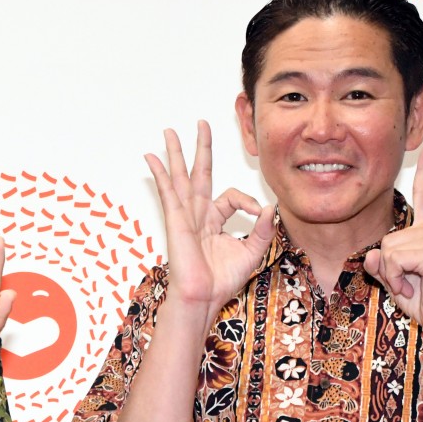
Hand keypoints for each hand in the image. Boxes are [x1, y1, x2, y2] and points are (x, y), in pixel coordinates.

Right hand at [145, 120, 274, 323]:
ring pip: (181, 176)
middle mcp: (198, 214)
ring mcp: (185, 215)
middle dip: (200, 148)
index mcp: (214, 221)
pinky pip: (168, 192)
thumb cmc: (222, 280)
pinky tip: (151, 157)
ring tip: (169, 131)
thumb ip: (264, 229)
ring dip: (175, 152)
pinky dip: (160, 173)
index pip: (232, 197)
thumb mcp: (253, 251)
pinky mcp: (176, 220)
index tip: (260, 213)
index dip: (250, 202)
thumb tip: (271, 206)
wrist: (203, 297)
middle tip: (201, 124)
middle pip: (199, 173)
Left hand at [363, 143, 422, 339]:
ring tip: (415, 286)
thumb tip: (372, 255)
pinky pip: (394, 259)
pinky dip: (397, 279)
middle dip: (389, 268)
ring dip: (393, 275)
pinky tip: (416, 287)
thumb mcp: (394, 280)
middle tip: (410, 284)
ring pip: (387, 250)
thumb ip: (381, 265)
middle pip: (386, 240)